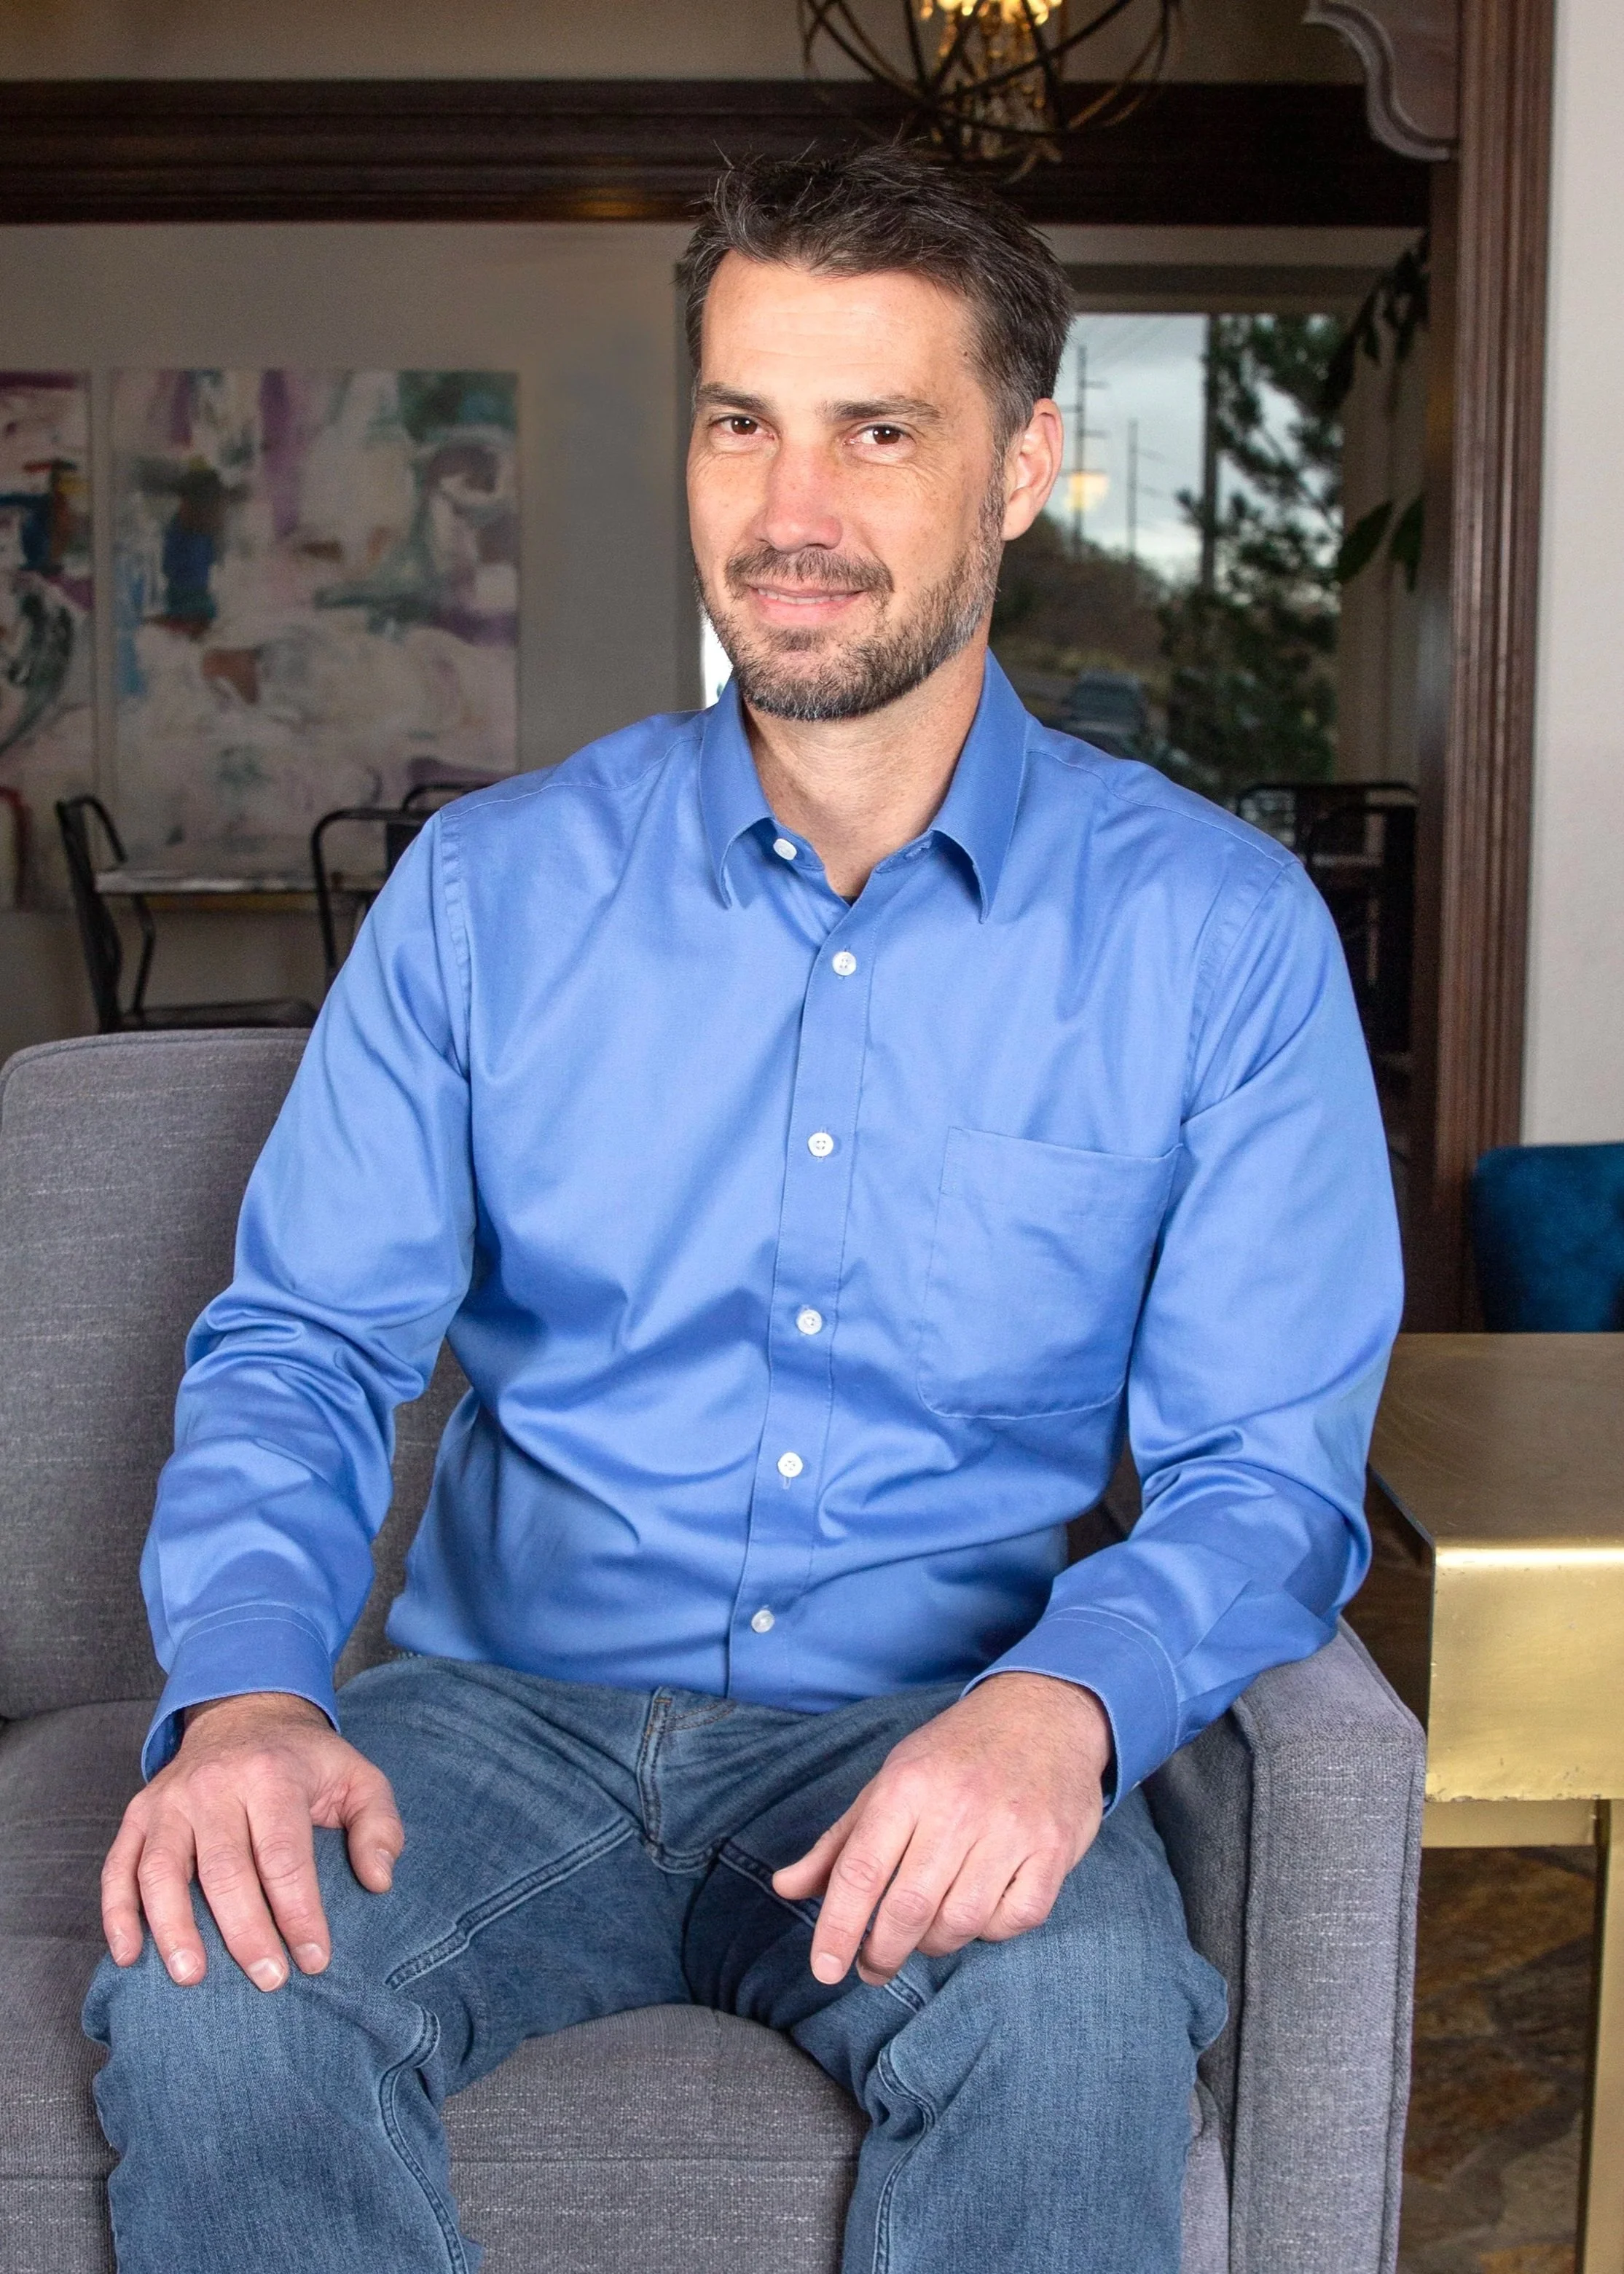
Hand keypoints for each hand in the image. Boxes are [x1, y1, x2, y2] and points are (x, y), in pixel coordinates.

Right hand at [100, 1691, 403, 1992]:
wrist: (245, 1714)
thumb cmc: (305, 1763)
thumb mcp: (359, 1778)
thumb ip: (379, 1826)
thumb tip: (379, 1881)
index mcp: (272, 1775)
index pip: (283, 1855)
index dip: (299, 1913)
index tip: (316, 1960)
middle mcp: (214, 1784)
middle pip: (224, 1869)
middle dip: (247, 1932)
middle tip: (269, 1981)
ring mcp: (170, 1800)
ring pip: (161, 1871)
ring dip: (173, 1929)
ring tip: (193, 1978)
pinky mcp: (139, 1814)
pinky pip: (119, 1866)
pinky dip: (118, 1912)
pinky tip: (129, 1955)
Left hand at [772, 1672, 1110, 1986]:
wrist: (1044, 1712)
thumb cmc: (956, 1753)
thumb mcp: (890, 1780)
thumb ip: (840, 1842)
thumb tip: (786, 1887)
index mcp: (906, 1787)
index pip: (860, 1871)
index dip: (838, 1929)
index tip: (825, 1970)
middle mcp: (957, 1808)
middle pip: (908, 1909)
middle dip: (882, 1953)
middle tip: (873, 1966)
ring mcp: (1010, 1830)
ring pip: (960, 1923)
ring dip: (934, 1944)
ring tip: (925, 1934)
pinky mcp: (1052, 1850)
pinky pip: (1013, 1921)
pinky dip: (989, 1931)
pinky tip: (978, 1914)